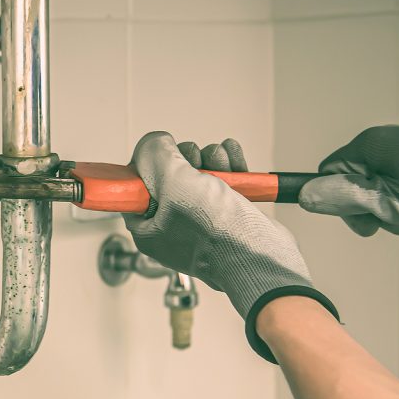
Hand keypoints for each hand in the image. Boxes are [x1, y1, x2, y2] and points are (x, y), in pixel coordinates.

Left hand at [123, 132, 337, 360]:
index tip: (165, 154)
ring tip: (222, 163)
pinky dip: (230, 166)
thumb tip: (154, 141)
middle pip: (171, 175)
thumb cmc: (216, 233)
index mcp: (148, 227)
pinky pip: (224, 181)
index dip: (150, 164)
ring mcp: (202, 221)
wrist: (261, 257)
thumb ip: (155, 155)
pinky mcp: (228, 215)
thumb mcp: (174, 184)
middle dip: (188, 158)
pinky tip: (235, 160)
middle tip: (196, 160)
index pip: (136, 186)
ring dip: (213, 159)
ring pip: (200, 175)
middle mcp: (172, 225)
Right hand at [298, 114, 398, 235]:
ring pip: (392, 193)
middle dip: (386, 214)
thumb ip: (348, 200)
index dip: (344, 206)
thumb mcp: (393, 202)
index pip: (330, 177)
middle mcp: (385, 143)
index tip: (370, 223)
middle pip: (362, 189)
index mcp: (370, 148)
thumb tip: (307, 195)